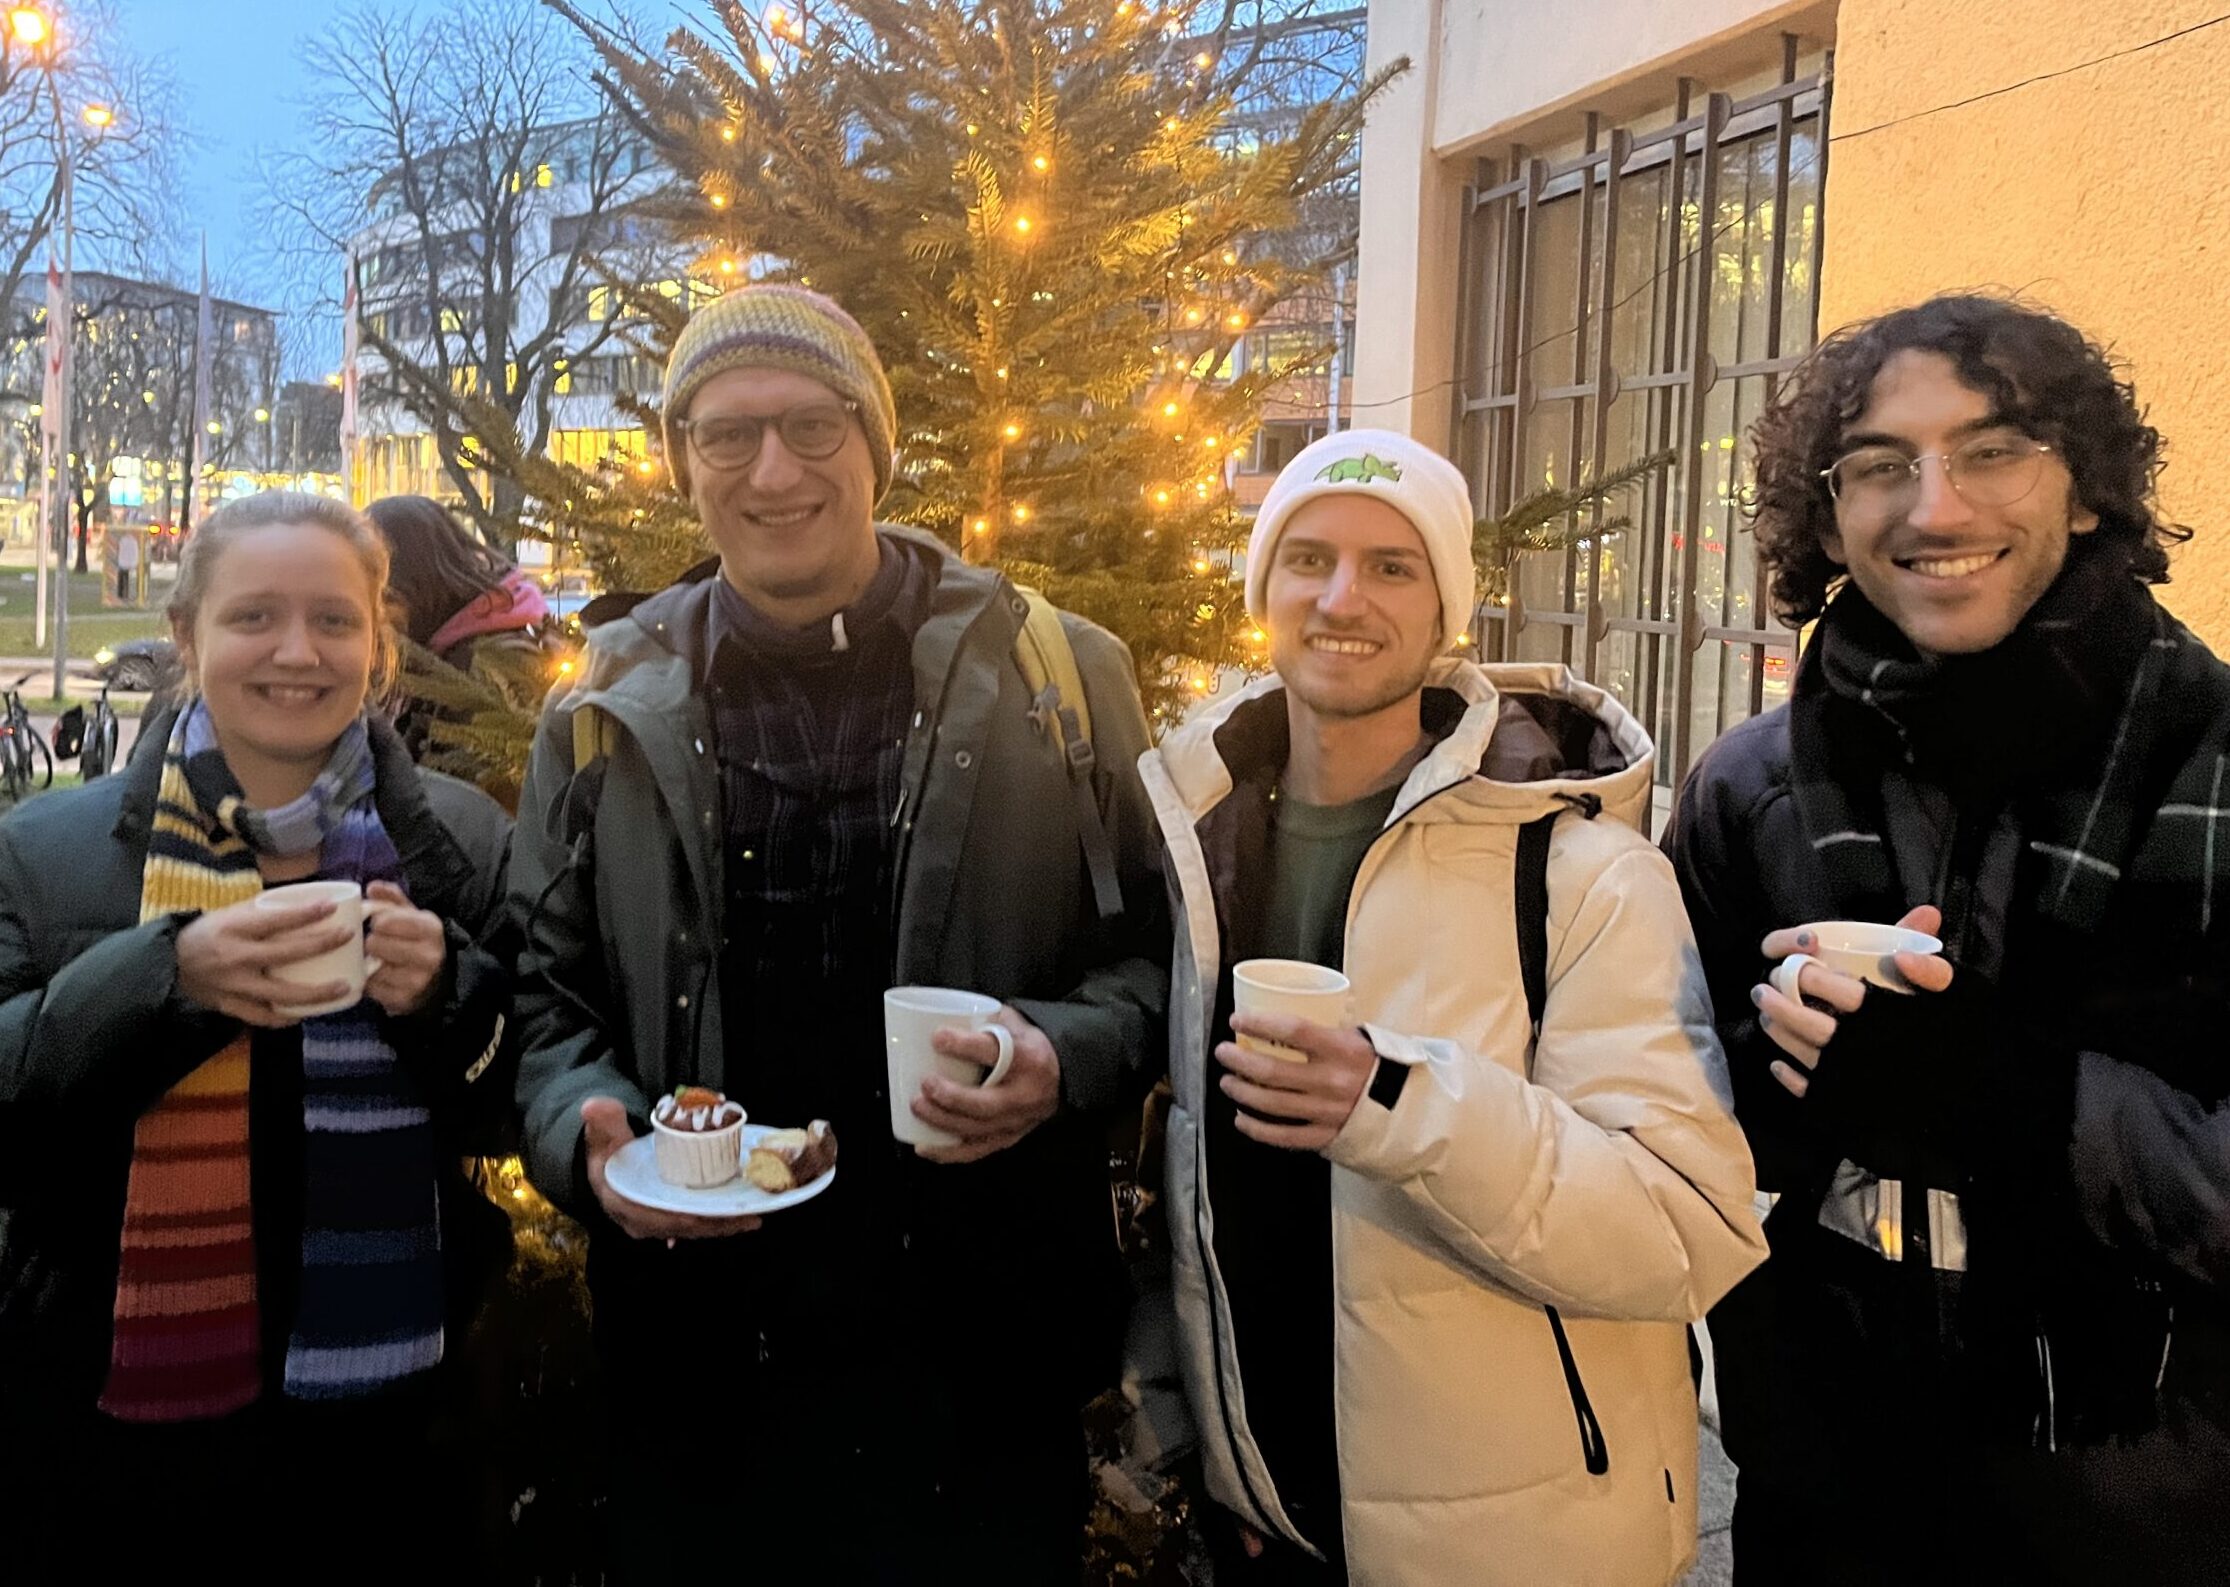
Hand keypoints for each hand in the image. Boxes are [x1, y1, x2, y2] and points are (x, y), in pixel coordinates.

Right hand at [176, 895, 358, 1026]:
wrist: (166, 964)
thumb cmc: (205, 934)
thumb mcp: (227, 914)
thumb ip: (261, 910)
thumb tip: (303, 901)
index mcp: (233, 929)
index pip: (275, 920)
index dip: (305, 913)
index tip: (332, 907)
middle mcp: (235, 958)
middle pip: (285, 954)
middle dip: (321, 945)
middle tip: (348, 938)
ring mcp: (233, 986)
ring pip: (280, 994)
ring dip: (315, 993)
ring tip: (342, 988)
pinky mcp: (229, 1006)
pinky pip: (262, 1017)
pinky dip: (285, 1018)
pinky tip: (305, 1014)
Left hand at [362, 881, 445, 1016]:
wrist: (437, 982)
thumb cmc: (418, 942)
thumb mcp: (412, 916)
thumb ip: (391, 899)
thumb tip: (372, 887)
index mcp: (431, 928)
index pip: (386, 920)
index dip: (376, 921)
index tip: (380, 924)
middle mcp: (428, 955)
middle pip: (375, 942)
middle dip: (371, 942)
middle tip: (377, 945)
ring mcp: (417, 980)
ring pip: (370, 966)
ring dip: (368, 964)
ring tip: (376, 961)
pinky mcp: (403, 1000)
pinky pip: (370, 987)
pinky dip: (369, 982)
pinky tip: (378, 977)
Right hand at [580, 1096, 760, 1242]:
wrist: (605, 1165)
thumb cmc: (607, 1150)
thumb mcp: (603, 1133)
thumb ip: (603, 1120)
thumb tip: (593, 1107)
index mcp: (622, 1202)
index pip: (655, 1216)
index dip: (683, 1218)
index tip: (709, 1214)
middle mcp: (640, 1219)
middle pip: (683, 1226)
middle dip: (715, 1224)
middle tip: (747, 1217)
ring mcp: (656, 1223)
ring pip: (693, 1229)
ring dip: (723, 1226)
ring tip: (753, 1219)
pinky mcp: (669, 1220)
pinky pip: (697, 1225)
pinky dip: (719, 1223)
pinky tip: (743, 1222)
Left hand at [912, 1006, 1059, 1163]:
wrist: (1063, 1075)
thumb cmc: (1031, 1046)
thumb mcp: (1015, 1024)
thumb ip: (984, 1020)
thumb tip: (939, 1014)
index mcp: (1028, 1058)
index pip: (994, 1052)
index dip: (963, 1045)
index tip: (936, 1037)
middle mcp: (1024, 1094)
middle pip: (984, 1103)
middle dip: (950, 1096)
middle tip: (925, 1083)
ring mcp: (1016, 1121)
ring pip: (976, 1129)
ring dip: (942, 1121)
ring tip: (918, 1106)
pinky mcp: (1008, 1137)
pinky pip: (976, 1150)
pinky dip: (948, 1152)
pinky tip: (925, 1146)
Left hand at [1214, 1012, 1376, 1151]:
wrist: (1411, 1108)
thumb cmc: (1380, 1067)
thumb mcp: (1360, 1039)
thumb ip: (1325, 1033)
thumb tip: (1284, 1024)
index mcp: (1342, 1050)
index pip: (1292, 1031)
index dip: (1259, 1024)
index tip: (1238, 1021)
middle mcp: (1331, 1081)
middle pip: (1272, 1071)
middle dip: (1239, 1060)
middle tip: (1224, 1053)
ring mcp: (1326, 1112)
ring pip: (1271, 1103)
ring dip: (1242, 1092)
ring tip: (1228, 1082)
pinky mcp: (1325, 1137)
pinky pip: (1283, 1136)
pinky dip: (1257, 1129)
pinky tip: (1242, 1119)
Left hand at [1753, 905, 1952, 1097]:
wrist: (1969, 1096)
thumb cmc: (1958, 1036)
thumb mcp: (1957, 995)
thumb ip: (1933, 970)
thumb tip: (1902, 955)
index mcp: (1883, 1015)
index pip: (1837, 991)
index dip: (1811, 976)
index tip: (1796, 964)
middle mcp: (1860, 1046)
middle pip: (1808, 1022)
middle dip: (1780, 1003)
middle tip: (1762, 987)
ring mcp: (1849, 1077)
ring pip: (1803, 1052)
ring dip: (1779, 1031)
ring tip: (1765, 1015)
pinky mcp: (1844, 1102)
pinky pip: (1808, 1090)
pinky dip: (1788, 1077)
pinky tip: (1778, 1064)